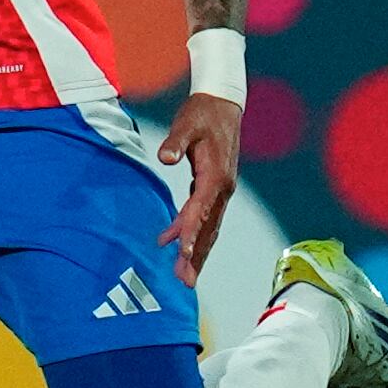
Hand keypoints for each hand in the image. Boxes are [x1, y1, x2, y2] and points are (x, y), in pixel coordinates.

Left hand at [154, 91, 242, 284]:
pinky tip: (170, 242)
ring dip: (196, 251)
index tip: (182, 254)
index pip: (201, 211)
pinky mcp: (214, 188)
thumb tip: (165, 157)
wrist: (222, 105)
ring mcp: (221, 191)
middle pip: (209, 229)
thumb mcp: (186, 126)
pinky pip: (202, 217)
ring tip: (183, 276)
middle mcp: (222, 189)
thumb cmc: (201, 115)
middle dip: (197, 256)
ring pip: (208, 228)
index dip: (190, 233)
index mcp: (216, 177)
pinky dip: (189, 232)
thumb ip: (174, 142)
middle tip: (185, 282)